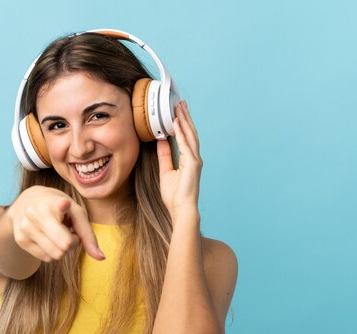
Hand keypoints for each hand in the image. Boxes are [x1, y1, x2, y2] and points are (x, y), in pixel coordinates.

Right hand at [6, 186, 104, 261]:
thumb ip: (88, 234)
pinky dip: (51, 252)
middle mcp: (36, 212)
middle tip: (69, 232)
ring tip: (57, 233)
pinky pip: (46, 258)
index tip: (63, 203)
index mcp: (53, 201)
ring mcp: (26, 226)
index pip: (58, 206)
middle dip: (72, 243)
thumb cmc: (59, 208)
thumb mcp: (76, 213)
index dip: (61, 206)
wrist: (26, 201)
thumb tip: (101, 258)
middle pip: (65, 245)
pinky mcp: (20, 239)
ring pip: (55, 255)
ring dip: (62, 249)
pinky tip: (48, 238)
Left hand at [157, 100, 202, 222]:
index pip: (186, 137)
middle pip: (190, 132)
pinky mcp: (193, 164)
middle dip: (184, 117)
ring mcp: (195, 160)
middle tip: (179, 103)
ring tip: (178, 107)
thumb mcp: (165, 171)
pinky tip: (176, 123)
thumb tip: (161, 140)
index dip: (182, 123)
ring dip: (184, 120)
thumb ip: (164, 155)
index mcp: (188, 159)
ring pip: (190, 135)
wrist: (181, 209)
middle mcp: (194, 157)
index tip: (177, 111)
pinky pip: (186, 145)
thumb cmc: (175, 195)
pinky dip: (182, 133)